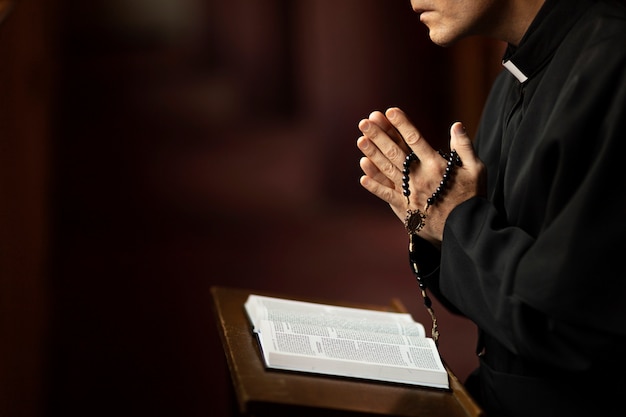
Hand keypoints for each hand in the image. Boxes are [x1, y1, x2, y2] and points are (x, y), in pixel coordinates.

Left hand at [357, 107, 485, 244]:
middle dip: (379, 135)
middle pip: (395, 152)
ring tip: (360, 140)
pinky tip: (362, 175)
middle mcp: (420, 177)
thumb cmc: (472, 197)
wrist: (466, 229)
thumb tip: (456, 125)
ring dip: (373, 154)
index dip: (401, 124)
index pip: (415, 139)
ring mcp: (410, 193)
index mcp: (437, 165)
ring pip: (387, 170)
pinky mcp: (405, 208)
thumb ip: (465, 147)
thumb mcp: (476, 169)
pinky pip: (386, 195)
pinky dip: (374, 185)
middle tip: (365, 122)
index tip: (390, 111)